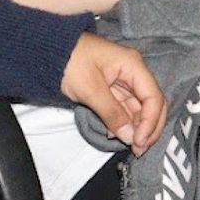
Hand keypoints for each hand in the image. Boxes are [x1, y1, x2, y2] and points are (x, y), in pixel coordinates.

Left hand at [61, 33, 165, 154]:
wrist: (45, 50)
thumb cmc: (68, 62)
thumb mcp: (90, 89)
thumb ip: (112, 114)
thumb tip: (131, 137)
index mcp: (132, 65)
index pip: (153, 97)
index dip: (150, 122)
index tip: (139, 141)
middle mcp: (133, 72)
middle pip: (151, 104)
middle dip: (148, 128)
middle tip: (139, 149)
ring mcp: (123, 81)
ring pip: (139, 109)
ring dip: (136, 128)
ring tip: (129, 146)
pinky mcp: (112, 88)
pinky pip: (125, 108)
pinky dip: (124, 123)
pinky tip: (115, 134)